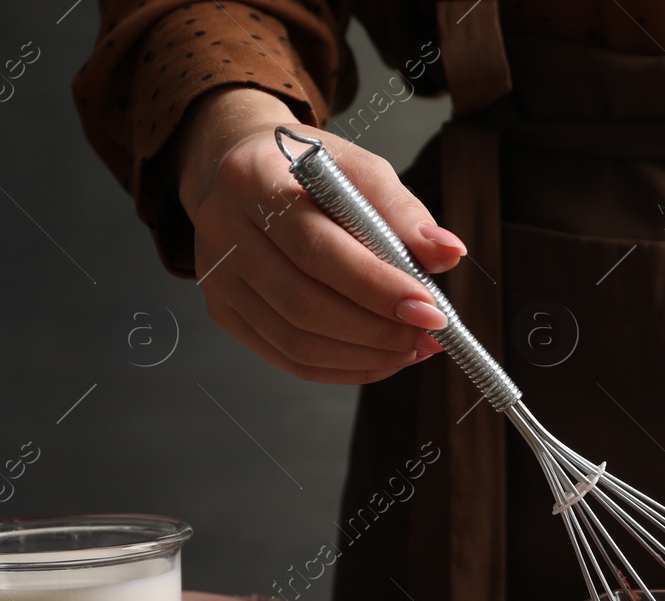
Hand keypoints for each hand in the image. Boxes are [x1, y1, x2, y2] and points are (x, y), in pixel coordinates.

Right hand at [174, 88, 466, 383]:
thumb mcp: (357, 169)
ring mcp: (217, 278)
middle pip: (303, 303)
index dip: (375, 286)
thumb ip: (401, 211)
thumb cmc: (304, 170)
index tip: (429, 307)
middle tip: (429, 334)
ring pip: (296, 340)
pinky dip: (344, 367)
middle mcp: (222, 231)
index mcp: (252, 180)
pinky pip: (288, 357)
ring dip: (366, 355)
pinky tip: (382, 357)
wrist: (239, 170)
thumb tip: (447, 253)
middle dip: (378, 329)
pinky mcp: (224, 312)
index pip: (315, 248)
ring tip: (413, 347)